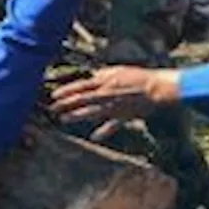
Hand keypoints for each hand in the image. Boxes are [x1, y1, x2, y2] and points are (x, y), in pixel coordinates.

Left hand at [49, 66, 178, 139]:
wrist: (156, 87)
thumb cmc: (137, 77)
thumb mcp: (117, 70)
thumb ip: (103, 74)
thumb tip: (92, 76)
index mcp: (105, 81)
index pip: (80, 86)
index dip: (66, 91)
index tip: (54, 95)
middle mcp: (106, 94)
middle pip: (81, 99)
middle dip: (65, 104)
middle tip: (52, 108)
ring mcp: (114, 106)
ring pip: (91, 112)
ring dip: (76, 116)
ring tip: (63, 119)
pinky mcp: (123, 116)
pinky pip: (112, 125)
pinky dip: (104, 131)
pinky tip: (94, 137)